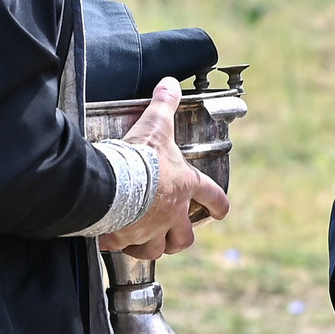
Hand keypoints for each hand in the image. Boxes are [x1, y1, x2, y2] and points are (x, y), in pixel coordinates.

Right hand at [101, 79, 229, 260]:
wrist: (114, 181)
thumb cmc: (140, 157)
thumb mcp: (156, 125)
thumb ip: (164, 104)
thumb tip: (170, 84)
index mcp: (185, 186)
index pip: (212, 197)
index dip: (218, 204)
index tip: (221, 211)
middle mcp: (172, 213)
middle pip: (185, 237)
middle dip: (181, 238)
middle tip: (175, 235)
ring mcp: (150, 229)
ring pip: (158, 249)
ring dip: (153, 247)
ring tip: (144, 243)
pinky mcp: (126, 238)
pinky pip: (123, 248)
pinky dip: (120, 245)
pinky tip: (113, 241)